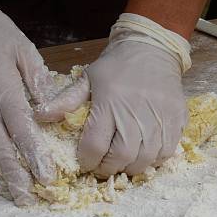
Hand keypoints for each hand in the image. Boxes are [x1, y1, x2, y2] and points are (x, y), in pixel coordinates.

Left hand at [35, 14, 189, 177]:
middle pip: (122, 157)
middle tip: (103, 166)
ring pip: (146, 159)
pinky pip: (167, 151)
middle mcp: (135, 113)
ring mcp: (160, 117)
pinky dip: (155, 159)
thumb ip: (65, 100)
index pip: (95, 146)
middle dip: (109, 168)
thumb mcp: (87, 78)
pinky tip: (145, 153)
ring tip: (123, 161)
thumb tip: (39, 116)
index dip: (87, 161)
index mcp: (109, 103)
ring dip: (132, 166)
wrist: (153, 48)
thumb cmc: (117, 65)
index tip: (85, 162)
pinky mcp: (177, 119)